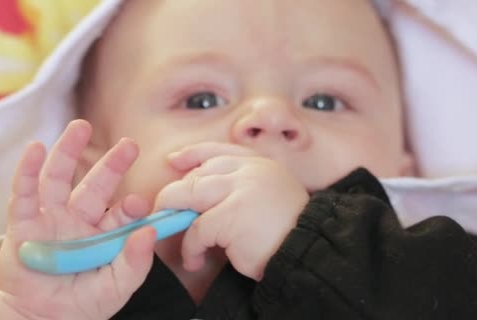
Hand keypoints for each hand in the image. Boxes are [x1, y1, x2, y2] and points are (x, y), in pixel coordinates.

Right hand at [0, 120, 155, 319]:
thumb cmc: (80, 304)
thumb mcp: (114, 289)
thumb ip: (134, 263)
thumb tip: (149, 232)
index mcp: (102, 235)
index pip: (119, 214)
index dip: (129, 207)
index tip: (138, 203)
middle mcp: (77, 221)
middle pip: (95, 186)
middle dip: (112, 164)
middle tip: (130, 144)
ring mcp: (49, 219)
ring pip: (59, 179)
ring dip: (68, 152)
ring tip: (80, 127)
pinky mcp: (22, 224)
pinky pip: (24, 194)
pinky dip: (27, 171)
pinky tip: (35, 149)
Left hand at [154, 142, 308, 280]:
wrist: (310, 250)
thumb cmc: (288, 231)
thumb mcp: (268, 196)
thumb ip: (240, 187)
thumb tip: (197, 197)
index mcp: (259, 164)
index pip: (217, 151)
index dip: (192, 155)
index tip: (174, 162)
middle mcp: (249, 171)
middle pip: (197, 174)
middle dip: (175, 195)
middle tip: (166, 214)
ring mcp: (240, 189)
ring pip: (190, 195)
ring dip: (176, 219)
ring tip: (176, 238)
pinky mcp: (232, 214)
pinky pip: (197, 229)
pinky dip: (191, 248)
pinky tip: (196, 259)